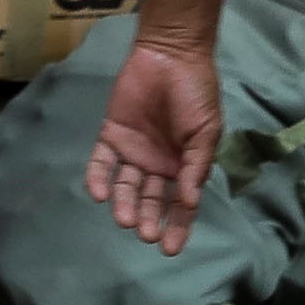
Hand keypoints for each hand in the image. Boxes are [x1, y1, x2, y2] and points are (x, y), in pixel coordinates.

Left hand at [83, 25, 225, 259]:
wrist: (170, 55)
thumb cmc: (195, 92)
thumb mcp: (206, 131)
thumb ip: (196, 166)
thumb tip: (190, 201)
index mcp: (183, 165)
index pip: (180, 204)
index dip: (177, 226)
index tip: (170, 249)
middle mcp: (157, 163)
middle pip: (149, 199)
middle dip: (147, 218)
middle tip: (144, 233)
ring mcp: (133, 150)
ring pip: (125, 185)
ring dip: (123, 203)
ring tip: (123, 219)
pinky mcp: (111, 135)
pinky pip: (101, 162)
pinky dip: (98, 178)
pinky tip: (99, 194)